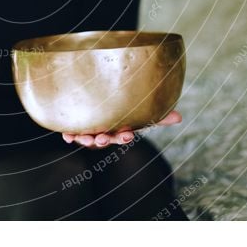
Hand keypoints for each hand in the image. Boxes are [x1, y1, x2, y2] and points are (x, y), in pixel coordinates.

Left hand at [61, 110, 181, 148]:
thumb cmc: (123, 113)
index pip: (124, 135)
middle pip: (105, 139)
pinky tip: (66, 135)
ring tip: (85, 138)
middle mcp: (105, 132)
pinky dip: (69, 135)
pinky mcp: (76, 128)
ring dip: (86, 140)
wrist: (98, 106)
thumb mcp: (139, 114)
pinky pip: (71, 134)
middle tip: (103, 138)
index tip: (126, 135)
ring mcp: (90, 131)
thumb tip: (180, 117)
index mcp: (120, 129)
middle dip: (104, 140)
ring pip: (88, 138)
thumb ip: (157, 116)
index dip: (125, 136)